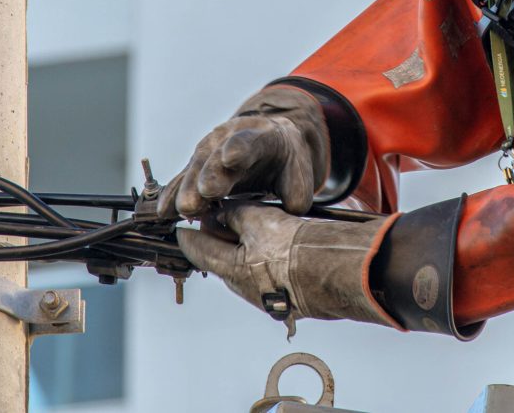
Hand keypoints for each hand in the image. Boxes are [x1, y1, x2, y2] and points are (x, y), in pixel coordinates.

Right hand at [158, 86, 328, 218]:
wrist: (271, 145)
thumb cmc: (285, 164)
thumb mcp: (298, 175)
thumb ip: (296, 193)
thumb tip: (287, 211)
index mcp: (260, 137)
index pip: (249, 140)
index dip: (240, 148)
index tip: (231, 158)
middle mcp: (229, 139)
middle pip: (217, 155)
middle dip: (210, 172)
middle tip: (204, 192)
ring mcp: (209, 150)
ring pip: (196, 167)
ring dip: (189, 188)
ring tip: (184, 208)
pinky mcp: (196, 166)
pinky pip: (182, 180)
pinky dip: (173, 195)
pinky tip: (163, 211)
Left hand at [176, 203, 396, 335]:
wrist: (332, 271)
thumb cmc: (293, 247)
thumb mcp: (259, 220)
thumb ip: (236, 215)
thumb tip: (222, 214)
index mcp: (231, 269)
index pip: (199, 251)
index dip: (189, 236)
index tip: (181, 230)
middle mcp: (244, 288)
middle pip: (222, 261)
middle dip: (218, 243)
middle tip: (217, 224)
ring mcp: (266, 296)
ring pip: (246, 269)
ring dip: (244, 251)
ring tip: (251, 233)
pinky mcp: (288, 299)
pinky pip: (267, 277)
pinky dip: (265, 261)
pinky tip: (276, 250)